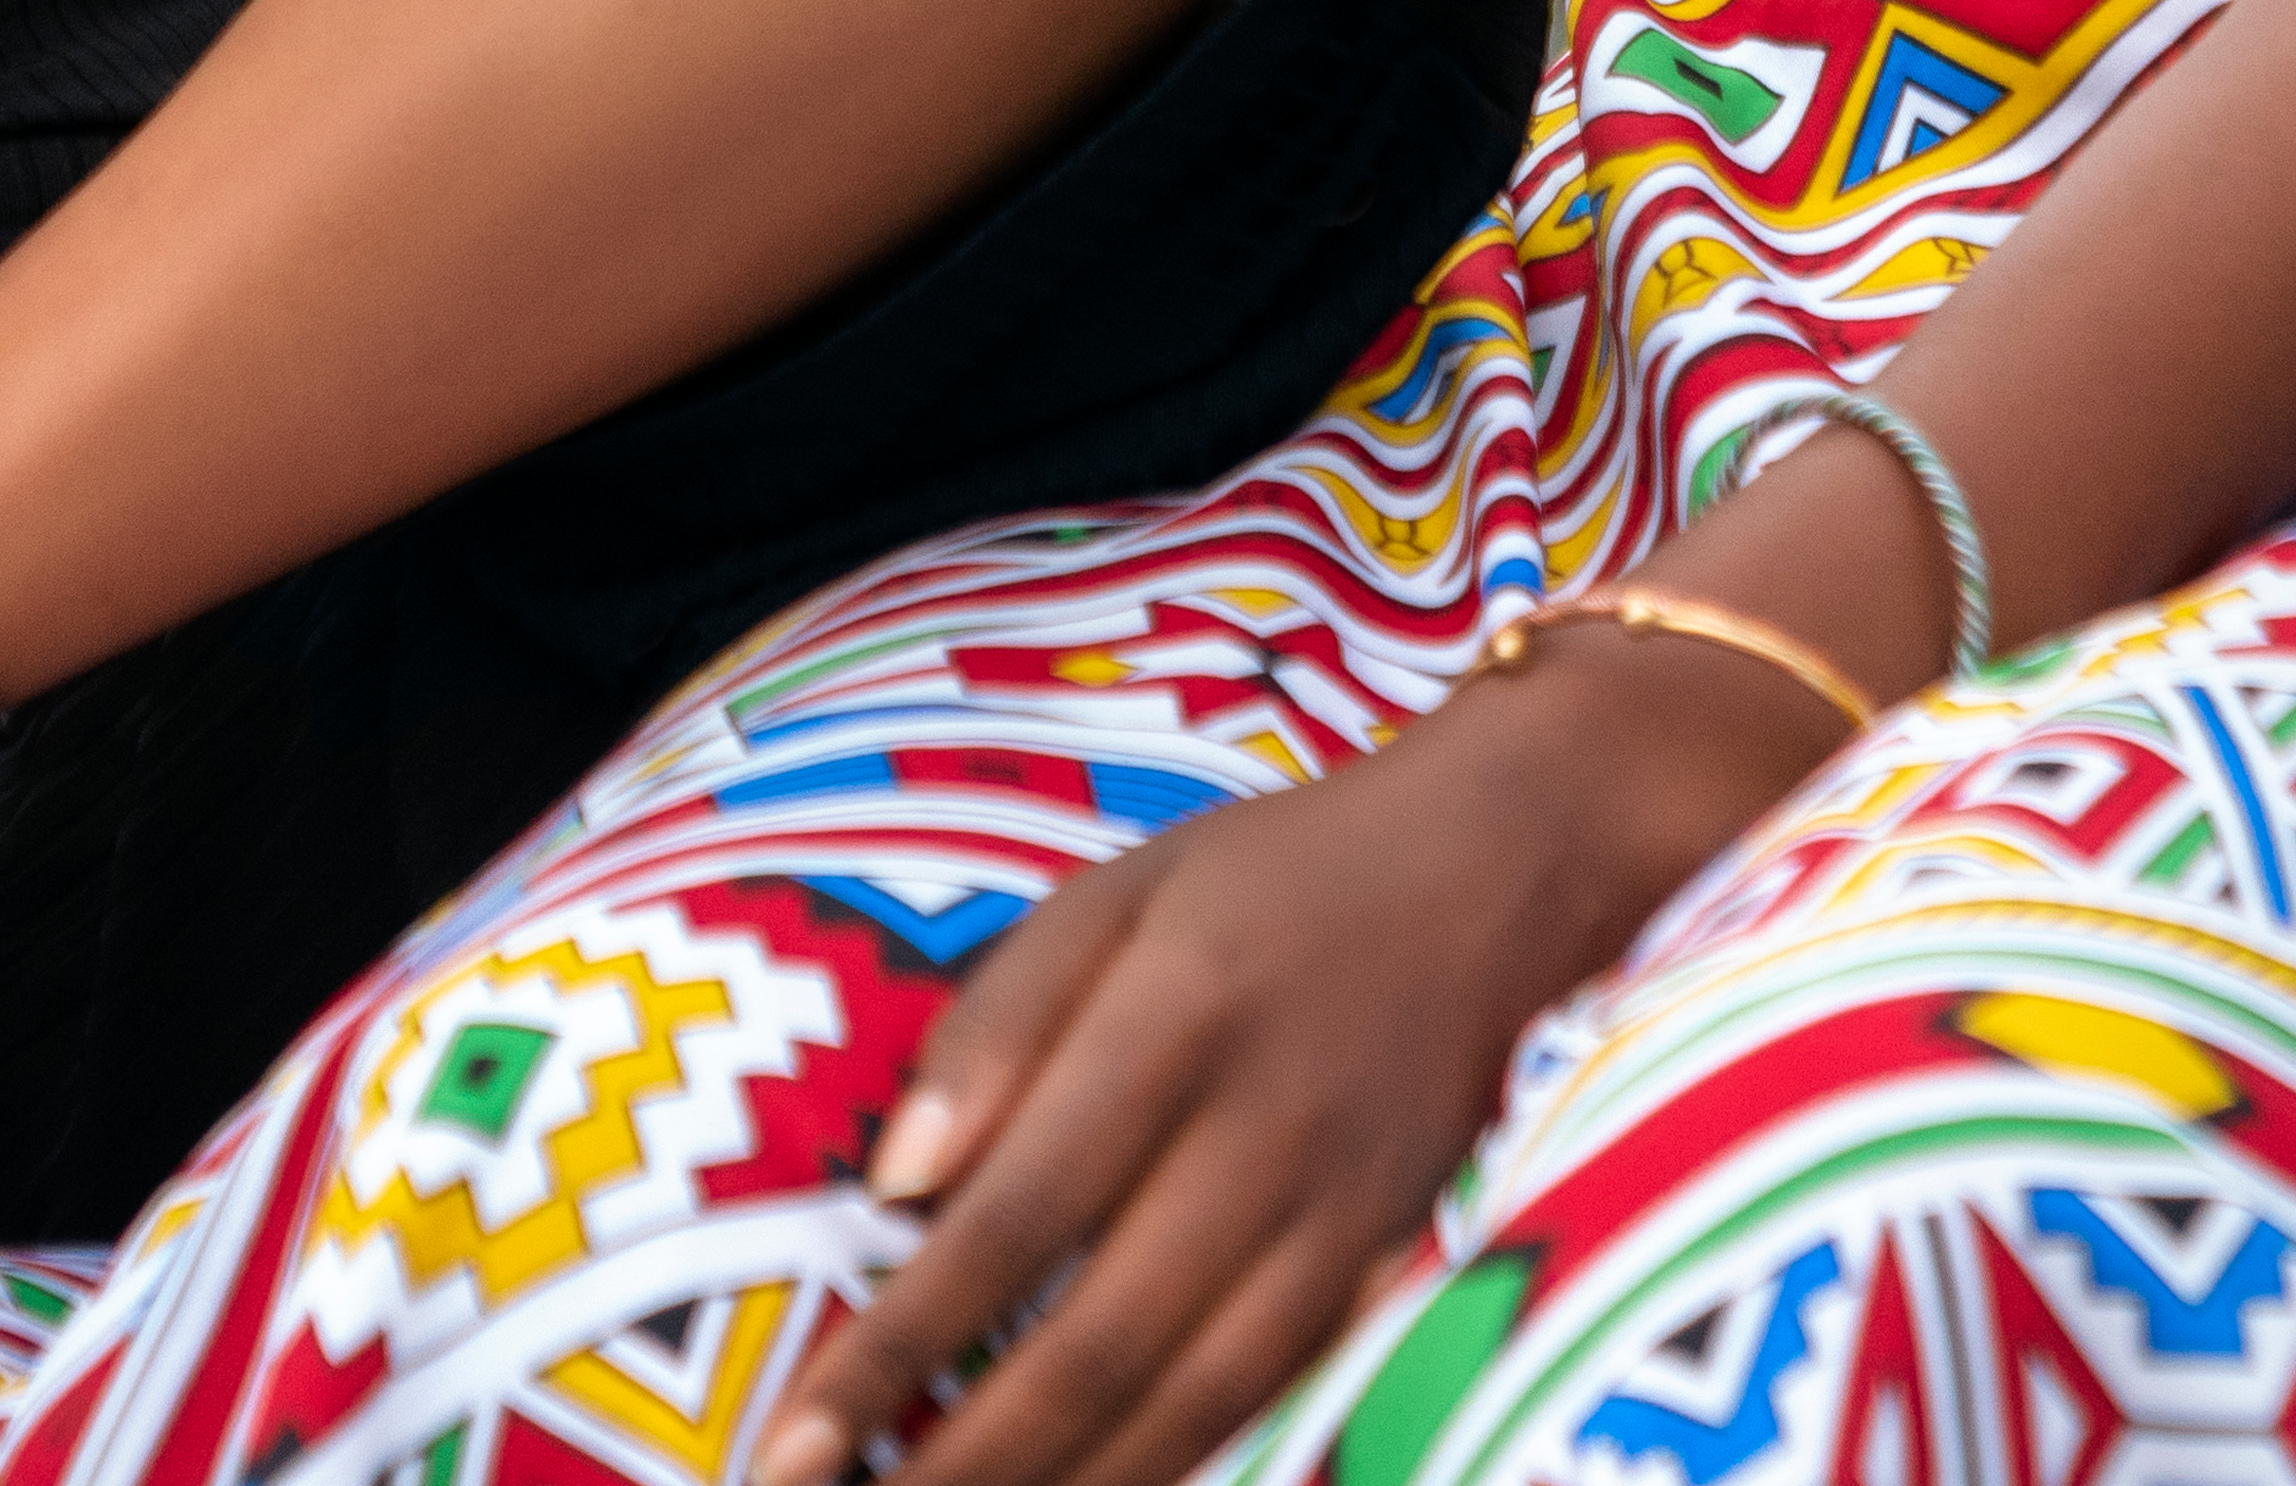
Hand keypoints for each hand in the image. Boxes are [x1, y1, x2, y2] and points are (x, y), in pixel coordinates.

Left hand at [756, 640, 1820, 1485]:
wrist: (1503, 869)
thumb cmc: (1271, 879)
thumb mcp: (1114, 895)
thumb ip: (997, 1029)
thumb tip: (894, 1187)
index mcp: (1178, 1019)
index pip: (1012, 1219)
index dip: (897, 1351)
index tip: (792, 1446)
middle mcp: (1267, 1132)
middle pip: (1099, 1346)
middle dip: (960, 1467)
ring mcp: (1342, 1213)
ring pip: (1189, 1403)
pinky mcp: (1388, 1263)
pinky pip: (1263, 1397)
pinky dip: (1166, 1467)